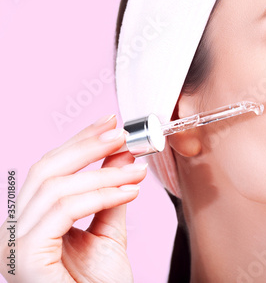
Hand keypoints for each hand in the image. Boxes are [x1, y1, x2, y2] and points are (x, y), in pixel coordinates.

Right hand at [0, 115, 146, 281]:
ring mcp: (15, 242)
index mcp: (33, 219)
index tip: (110, 125)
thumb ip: (110, 194)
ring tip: (137, 170)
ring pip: (57, 187)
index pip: (50, 169)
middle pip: (46, 169)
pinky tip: (129, 191)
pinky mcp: (24, 255)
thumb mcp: (108, 230)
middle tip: (123, 134)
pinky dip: (101, 194)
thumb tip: (120, 156)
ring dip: (104, 173)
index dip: (80, 142)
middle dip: (88, 146)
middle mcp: (16, 228)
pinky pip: (64, 210)